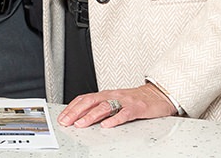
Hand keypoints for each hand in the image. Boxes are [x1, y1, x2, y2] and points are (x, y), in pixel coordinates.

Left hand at [57, 83, 176, 127]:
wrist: (158, 95)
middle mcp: (113, 96)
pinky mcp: (136, 108)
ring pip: (105, 106)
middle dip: (76, 112)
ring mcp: (124, 101)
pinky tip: (106, 126)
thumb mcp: (115, 102)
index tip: (62, 117)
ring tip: (81, 124)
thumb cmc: (135, 100)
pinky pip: (124, 114)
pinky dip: (114, 119)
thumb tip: (81, 117)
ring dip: (91, 116)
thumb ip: (100, 108)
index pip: (85, 99)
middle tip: (66, 122)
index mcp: (106, 95)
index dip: (72, 107)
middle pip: (90, 101)